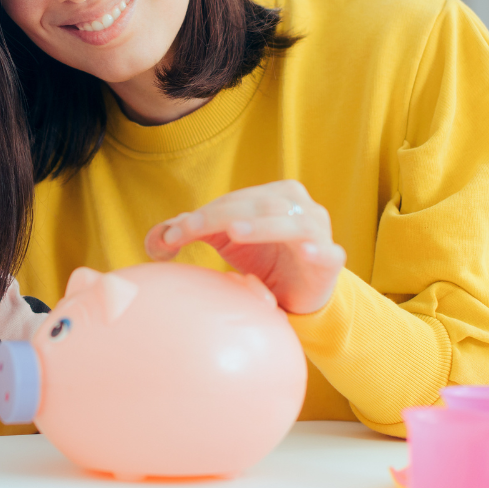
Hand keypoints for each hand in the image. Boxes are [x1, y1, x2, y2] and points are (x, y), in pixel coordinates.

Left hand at [144, 180, 345, 314]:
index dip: (202, 215)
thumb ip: (193, 230)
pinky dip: (319, 251)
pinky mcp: (331, 261)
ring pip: (291, 223)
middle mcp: (300, 206)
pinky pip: (329, 253)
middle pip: (258, 206)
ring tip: (235, 232)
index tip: (173, 236)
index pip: (233, 201)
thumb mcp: (225, 240)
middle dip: (220, 218)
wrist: (299, 292)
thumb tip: (157, 237)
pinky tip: (308, 253)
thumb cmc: (262, 258)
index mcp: (275, 194)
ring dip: (263, 226)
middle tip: (189, 232)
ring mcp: (319, 232)